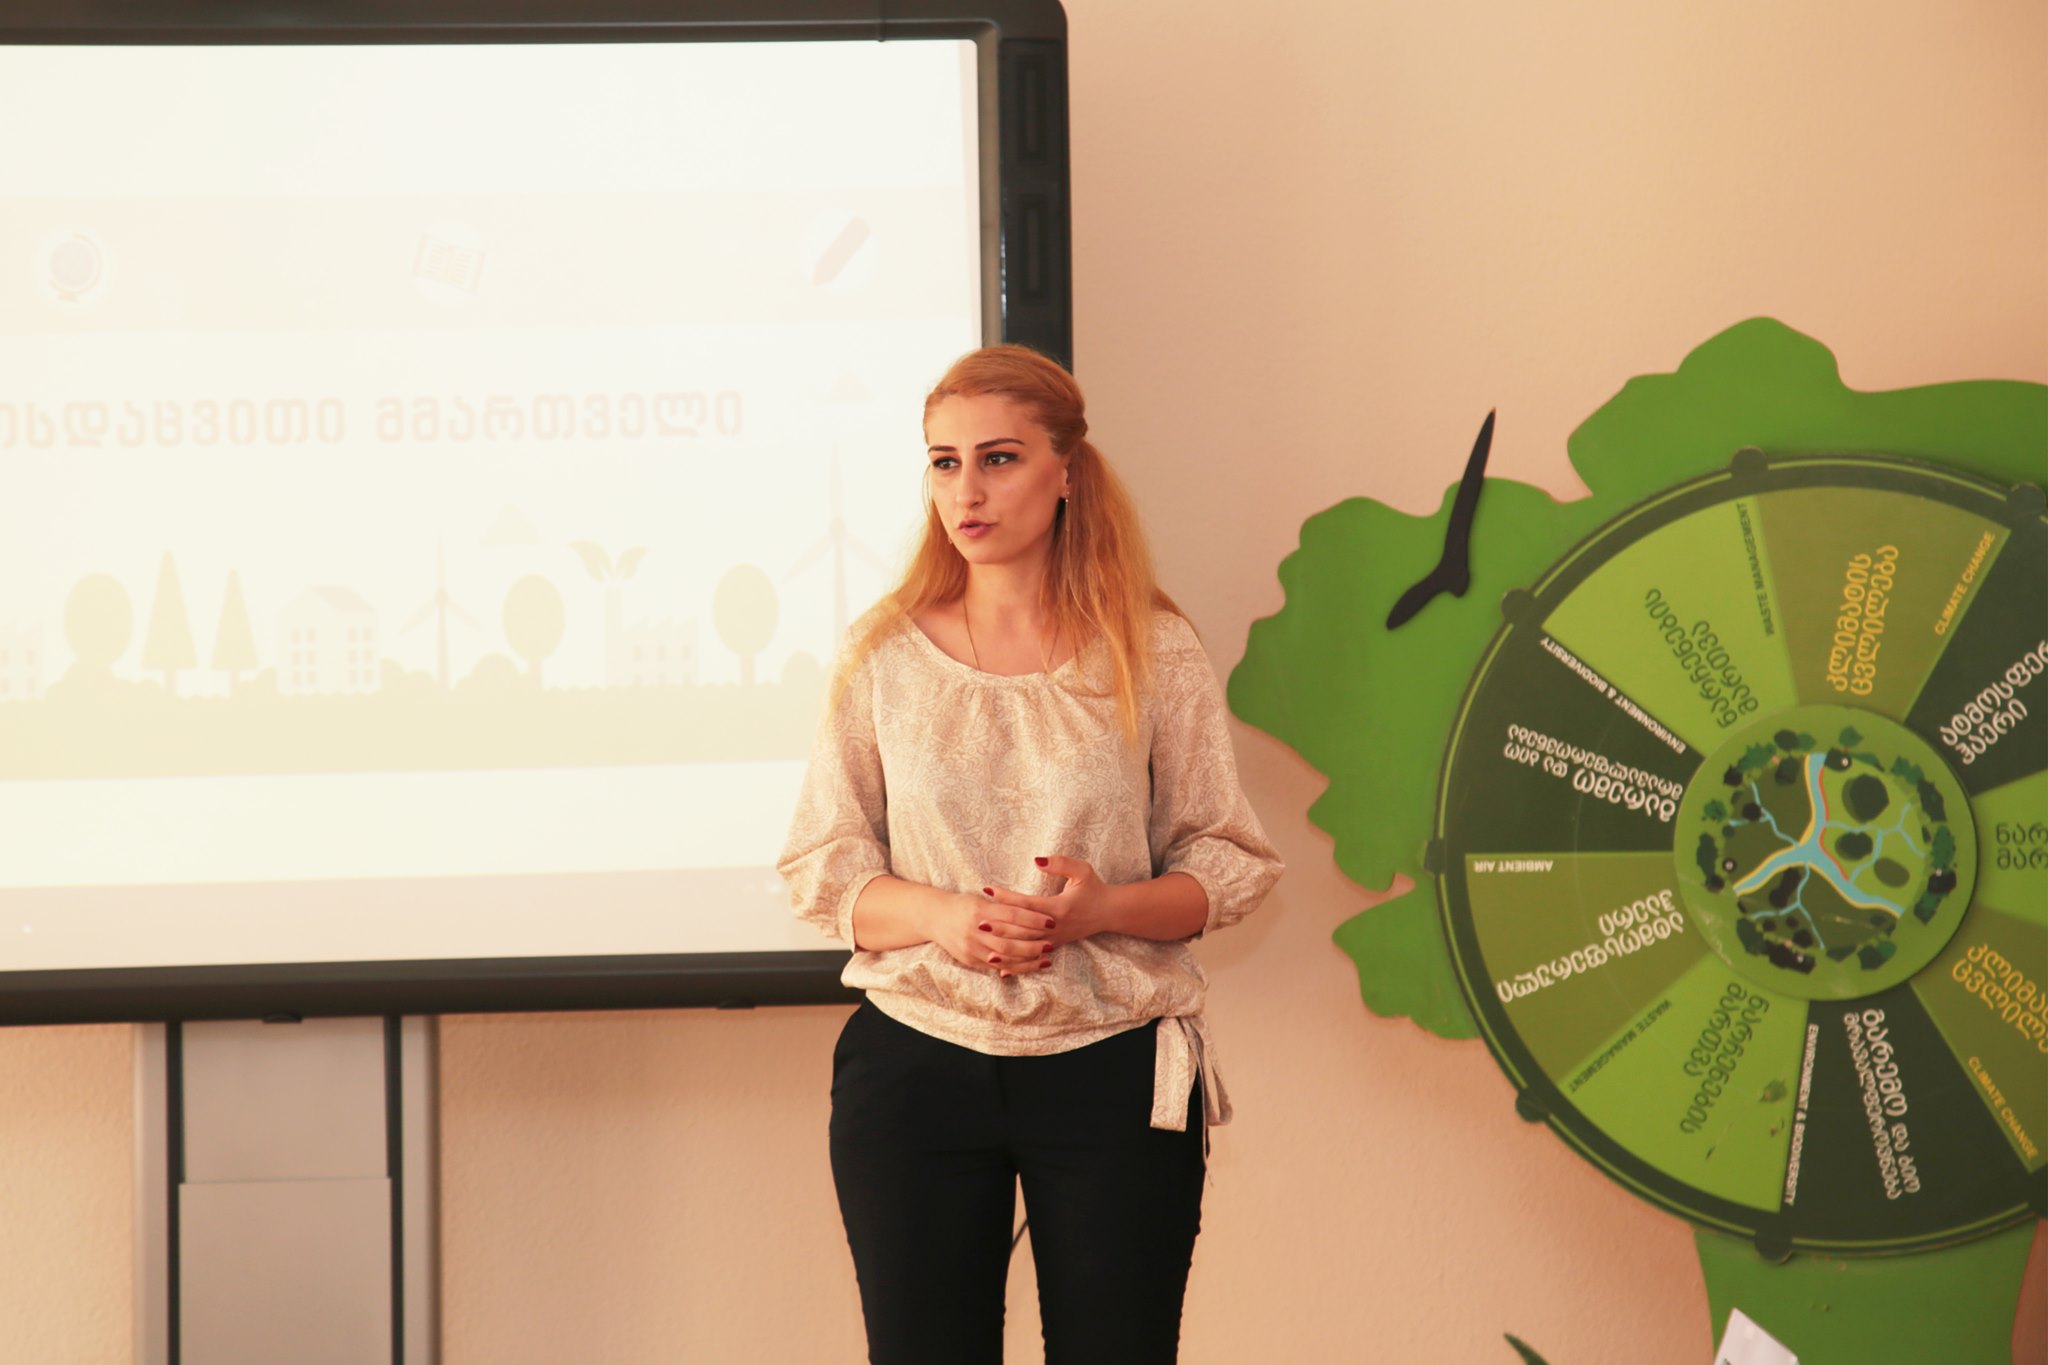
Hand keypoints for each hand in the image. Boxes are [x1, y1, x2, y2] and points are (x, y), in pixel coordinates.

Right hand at [925, 890, 1053, 976]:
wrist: (934, 918)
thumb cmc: (963, 905)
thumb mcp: (981, 899)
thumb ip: (1003, 905)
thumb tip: (1033, 908)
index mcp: (979, 910)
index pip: (1012, 915)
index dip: (1033, 919)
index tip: (1051, 920)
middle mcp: (975, 930)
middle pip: (1010, 939)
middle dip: (1033, 942)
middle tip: (1052, 942)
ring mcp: (971, 947)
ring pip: (1005, 956)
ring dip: (1028, 958)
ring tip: (1046, 956)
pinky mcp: (970, 960)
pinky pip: (997, 967)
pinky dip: (1016, 967)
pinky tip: (1030, 965)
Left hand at [986, 854, 1111, 950]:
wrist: (1109, 912)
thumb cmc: (1093, 888)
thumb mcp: (1082, 870)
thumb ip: (1061, 864)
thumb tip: (1037, 860)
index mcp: (1058, 908)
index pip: (1027, 904)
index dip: (1007, 897)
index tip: (988, 890)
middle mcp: (1054, 926)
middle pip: (1022, 929)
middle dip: (999, 925)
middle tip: (977, 921)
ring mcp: (1054, 939)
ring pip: (1024, 946)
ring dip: (1002, 944)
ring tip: (982, 942)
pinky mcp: (1054, 946)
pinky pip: (1030, 956)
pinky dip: (1013, 962)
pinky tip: (997, 965)